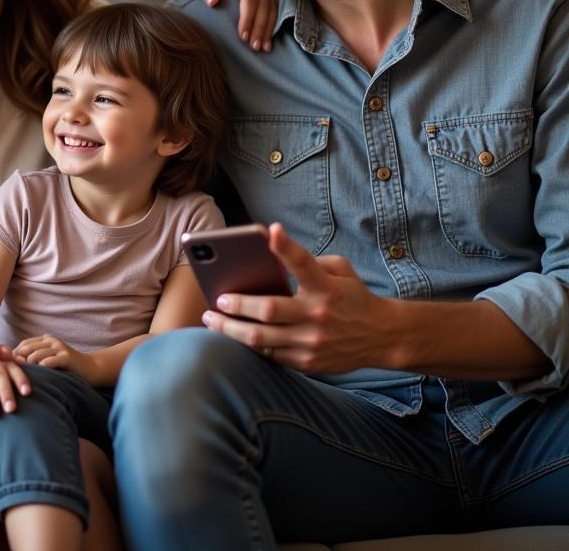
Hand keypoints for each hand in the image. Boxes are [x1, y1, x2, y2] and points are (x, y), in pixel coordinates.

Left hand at [15, 334, 92, 381]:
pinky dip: (41, 368)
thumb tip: (13, 365)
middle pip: (27, 348)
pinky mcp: (66, 357)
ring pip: (36, 355)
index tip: (8, 368)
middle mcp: (51, 340)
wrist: (89, 368)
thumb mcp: (49, 358)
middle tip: (11, 374)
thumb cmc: (66, 367)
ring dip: (28, 367)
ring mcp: (59, 347)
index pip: (24, 344)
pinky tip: (38, 377)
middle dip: (18, 361)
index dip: (14, 355)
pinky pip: (49, 361)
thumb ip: (35, 358)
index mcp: (45, 339)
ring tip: (22, 378)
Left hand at [180, 0, 280, 50]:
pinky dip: (273, 18)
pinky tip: (270, 35)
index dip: (248, 17)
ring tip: (264, 47)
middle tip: (255, 48)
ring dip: (269, 26)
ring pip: (272, 3)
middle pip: (264, 2)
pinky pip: (274, 1)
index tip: (242, 36)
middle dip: (261, 26)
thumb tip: (213, 1)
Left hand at [201, 224, 391, 373]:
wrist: (381, 337)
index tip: (270, 230)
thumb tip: (270, 254)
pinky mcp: (308, 362)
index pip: (304, 263)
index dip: (286, 246)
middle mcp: (318, 315)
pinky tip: (232, 336)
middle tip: (218, 297)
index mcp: (326, 287)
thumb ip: (309, 262)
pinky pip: (270, 356)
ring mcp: (312, 342)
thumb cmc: (351, 296)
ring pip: (262, 338)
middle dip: (238, 303)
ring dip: (231, 329)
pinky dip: (249, 346)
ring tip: (212, 320)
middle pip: (269, 309)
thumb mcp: (340, 270)